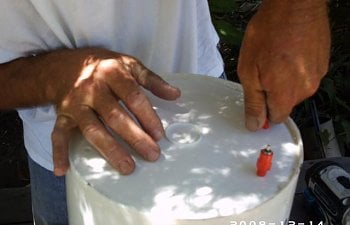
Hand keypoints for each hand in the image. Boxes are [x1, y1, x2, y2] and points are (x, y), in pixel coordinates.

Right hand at [49, 48, 180, 174]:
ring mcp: (76, 104)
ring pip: (92, 129)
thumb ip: (152, 80)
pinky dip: (59, 151)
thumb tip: (175, 94)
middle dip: (135, 137)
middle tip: (152, 154)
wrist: (65, 65)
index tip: (159, 135)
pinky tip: (64, 168)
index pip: (133, 97)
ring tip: (126, 167)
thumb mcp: (129, 64)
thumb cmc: (103, 66)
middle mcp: (92, 89)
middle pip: (115, 116)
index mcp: (112, 73)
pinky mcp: (63, 115)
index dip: (148, 117)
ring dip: (109, 149)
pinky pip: (58, 134)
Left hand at [237, 0, 329, 130]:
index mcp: (285, 95)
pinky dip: (295, 67)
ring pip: (295, 88)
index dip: (264, 111)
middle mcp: (305, 89)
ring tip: (275, 57)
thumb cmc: (270, 32)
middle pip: (285, 102)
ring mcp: (316, 75)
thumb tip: (254, 124)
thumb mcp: (249, 71)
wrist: (294, 6)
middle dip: (272, 92)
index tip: (257, 100)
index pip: (276, 118)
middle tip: (262, 70)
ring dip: (284, 79)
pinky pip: (305, 74)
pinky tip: (287, 52)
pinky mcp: (322, 63)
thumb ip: (253, 102)